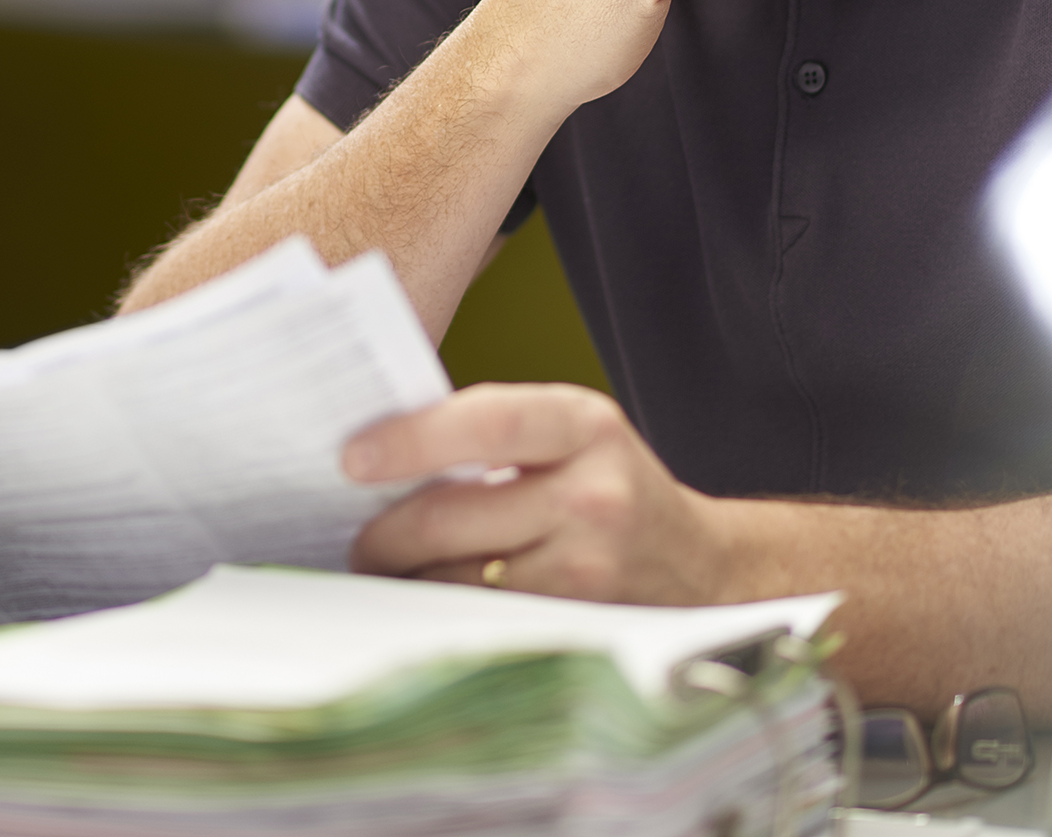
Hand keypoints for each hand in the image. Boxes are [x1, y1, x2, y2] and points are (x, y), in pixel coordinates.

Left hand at [343, 383, 734, 604]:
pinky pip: (482, 623)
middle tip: (358, 542)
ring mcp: (588, 570)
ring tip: (392, 573)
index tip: (351, 459)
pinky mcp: (578, 627)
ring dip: (408, 582)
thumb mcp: (568, 434)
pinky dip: (444, 614)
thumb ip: (491, 433)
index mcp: (584, 425)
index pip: (486, 423)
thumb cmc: (606, 487)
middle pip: (449, 518)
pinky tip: (433, 602)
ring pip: (455, 582)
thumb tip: (377, 457)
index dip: (411, 441)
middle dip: (383, 535)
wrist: (700, 566)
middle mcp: (594, 495)